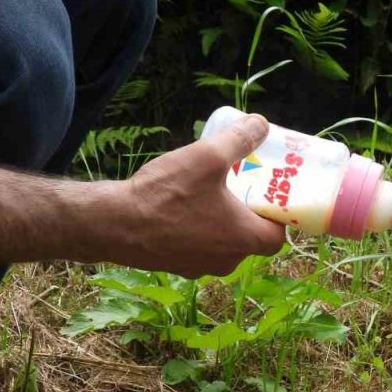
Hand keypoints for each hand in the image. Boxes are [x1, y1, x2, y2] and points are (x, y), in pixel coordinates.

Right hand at [105, 115, 288, 278]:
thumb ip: (239, 139)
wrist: (113, 224)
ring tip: (210, 192)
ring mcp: (200, 267)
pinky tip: (183, 207)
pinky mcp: (177, 266)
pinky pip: (197, 247)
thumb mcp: (207, 157)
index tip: (267, 193)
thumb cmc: (165, 194)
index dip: (277, 215)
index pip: (277, 235)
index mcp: (244, 240)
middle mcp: (228, 261)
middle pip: (250, 238)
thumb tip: (261, 123)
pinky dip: (197, 230)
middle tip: (240, 186)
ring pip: (223, 243)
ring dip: (221, 221)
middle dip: (247, 213)